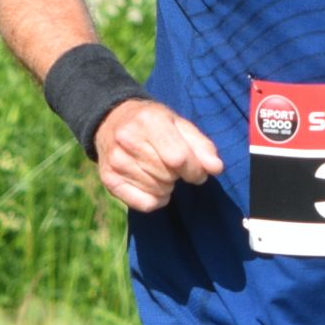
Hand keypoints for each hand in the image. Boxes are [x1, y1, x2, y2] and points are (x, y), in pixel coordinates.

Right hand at [94, 96, 222, 211]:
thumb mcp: (180, 124)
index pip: (178, 158)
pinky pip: (145, 204)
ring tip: (158, 169)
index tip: (196, 170)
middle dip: (178, 174)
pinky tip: (152, 184)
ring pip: (158, 190)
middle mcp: (127, 140)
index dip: (194, 169)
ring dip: (166, 185)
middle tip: (171, 164)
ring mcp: (115, 161)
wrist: (112, 120)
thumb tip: (216, 168)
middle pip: (168, 175)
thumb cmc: (153, 123)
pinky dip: (155, 199)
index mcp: (148, 121)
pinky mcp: (109, 180)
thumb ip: (201, 146)